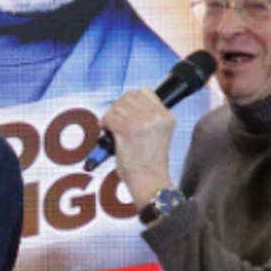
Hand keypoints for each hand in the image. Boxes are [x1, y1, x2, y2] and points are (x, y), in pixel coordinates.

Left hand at [102, 86, 178, 204]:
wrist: (150, 179)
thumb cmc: (149, 161)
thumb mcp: (158, 133)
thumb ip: (148, 117)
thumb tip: (125, 104)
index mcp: (166, 115)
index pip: (144, 92)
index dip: (130, 101)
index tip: (126, 113)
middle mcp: (156, 116)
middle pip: (128, 97)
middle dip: (118, 108)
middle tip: (115, 122)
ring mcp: (142, 122)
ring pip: (116, 106)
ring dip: (110, 117)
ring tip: (113, 130)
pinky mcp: (127, 130)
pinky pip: (109, 117)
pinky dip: (104, 124)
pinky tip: (108, 133)